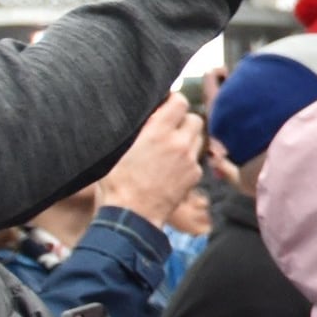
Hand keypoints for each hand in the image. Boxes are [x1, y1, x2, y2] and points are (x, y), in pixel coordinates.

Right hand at [95, 94, 204, 224]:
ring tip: (171, 147)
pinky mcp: (195, 176)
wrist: (132, 216)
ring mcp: (190, 160)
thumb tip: (143, 114)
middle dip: (183, 120)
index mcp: (158, 131)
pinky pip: (196, 159)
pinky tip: (173, 167)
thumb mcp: (119, 148)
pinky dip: (188, 159)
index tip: (166, 105)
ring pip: (199, 138)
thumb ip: (136, 128)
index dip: (174, 101)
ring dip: (188, 138)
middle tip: (169, 127)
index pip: (180, 101)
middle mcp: (179, 143)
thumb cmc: (118, 183)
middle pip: (195, 118)